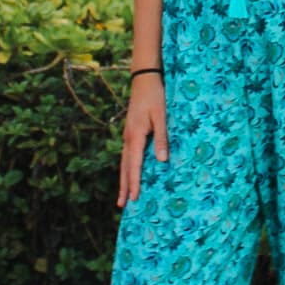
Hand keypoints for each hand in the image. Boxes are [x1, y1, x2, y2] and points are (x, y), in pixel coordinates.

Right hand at [118, 76, 167, 207]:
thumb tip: (162, 160)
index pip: (134, 165)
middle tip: (122, 205)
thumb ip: (161, 138)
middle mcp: (128, 138)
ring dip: (124, 179)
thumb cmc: (155, 96)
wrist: (144, 78)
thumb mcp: (162, 116)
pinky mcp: (130, 132)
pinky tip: (129, 173)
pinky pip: (127, 155)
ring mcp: (127, 135)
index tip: (133, 198)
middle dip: (124, 186)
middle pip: (125, 168)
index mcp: (135, 136)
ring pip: (124, 162)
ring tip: (123, 196)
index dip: (134, 183)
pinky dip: (127, 168)